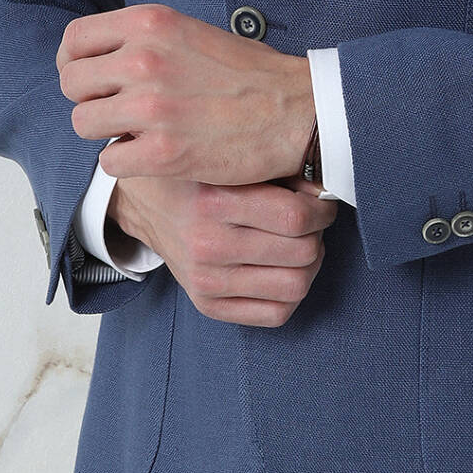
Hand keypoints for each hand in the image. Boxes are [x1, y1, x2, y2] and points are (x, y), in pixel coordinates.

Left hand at [56, 3, 314, 187]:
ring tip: (137, 134)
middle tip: (118, 112)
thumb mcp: (190, 31)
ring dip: (106, 133)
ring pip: (83, 124)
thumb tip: (101, 56)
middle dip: (90, 100)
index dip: (74, 63)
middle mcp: (144, 58)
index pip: (74, 40)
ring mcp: (150, 107)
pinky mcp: (162, 152)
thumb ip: (145, 39)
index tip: (91, 80)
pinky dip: (126, 163)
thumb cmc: (248, 74)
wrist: (298, 110)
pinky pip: (109, 162)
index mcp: (150, 22)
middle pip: (72, 84)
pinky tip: (152, 156)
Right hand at [108, 169, 338, 326]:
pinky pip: (276, 314)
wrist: (146, 202)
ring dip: (310, 264)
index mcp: (213, 201)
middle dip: (318, 234)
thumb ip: (276, 170)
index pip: (295, 217)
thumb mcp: (230, 158)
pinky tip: (282, 268)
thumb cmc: (199, 173)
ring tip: (299, 243)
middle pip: (302, 253)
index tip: (321, 201)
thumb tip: (326, 191)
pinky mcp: (207, 304)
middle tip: (311, 220)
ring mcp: (206, 280)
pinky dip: (291, 292)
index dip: (322, 209)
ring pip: (296, 286)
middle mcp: (207, 245)